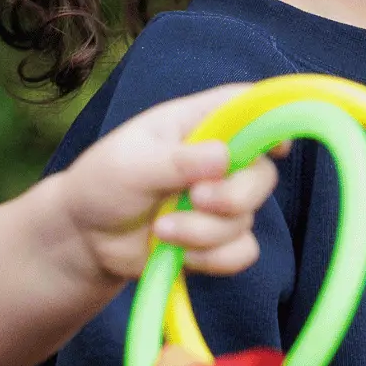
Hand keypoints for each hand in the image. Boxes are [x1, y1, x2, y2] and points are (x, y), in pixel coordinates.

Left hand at [53, 84, 280, 285]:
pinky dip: (212, 258)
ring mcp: (220, 202)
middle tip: (194, 199)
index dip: (272, 119)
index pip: (247, 107)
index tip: (278, 148)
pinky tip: (178, 254)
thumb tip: (223, 157)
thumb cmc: (103, 184)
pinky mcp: (217, 240)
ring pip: (246, 219)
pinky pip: (242, 251)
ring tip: (162, 229)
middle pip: (261, 173)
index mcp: (197, 124)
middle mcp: (217, 160)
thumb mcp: (131, 164)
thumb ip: (176, 161)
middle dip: (233, 195)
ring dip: (204, 232)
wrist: (87, 240)